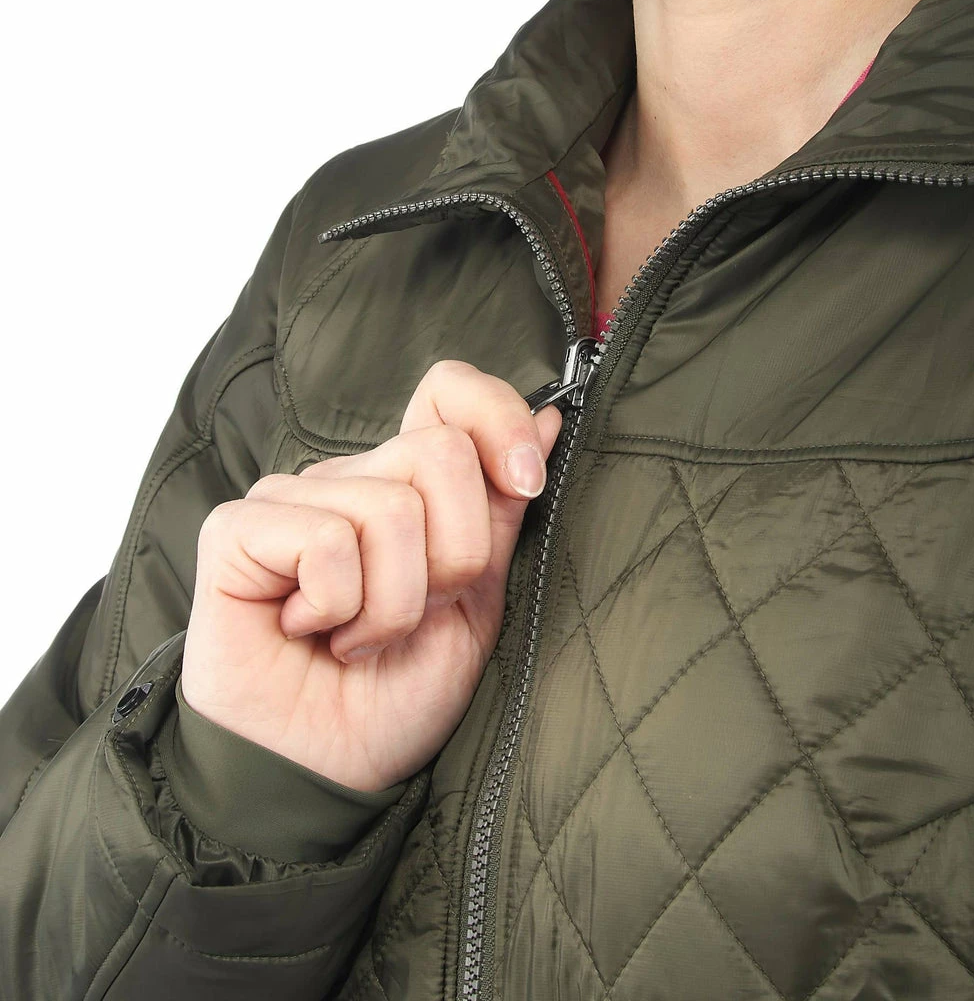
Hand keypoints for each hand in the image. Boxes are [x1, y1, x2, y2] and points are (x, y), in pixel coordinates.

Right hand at [181, 360, 562, 791]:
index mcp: (408, 486)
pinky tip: (313, 632)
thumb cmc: (401, 690)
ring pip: (390, 509)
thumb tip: (550, 416)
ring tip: (361, 637)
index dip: (496, 416)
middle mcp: (349, 478)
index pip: (448, 390)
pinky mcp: (237, 530)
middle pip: (438, 453)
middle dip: (453, 557)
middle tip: (418, 612)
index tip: (526, 481)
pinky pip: (326, 540)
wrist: (333, 768)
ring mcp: (289, 498)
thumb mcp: (478, 599)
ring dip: (394, 604)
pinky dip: (340, 607)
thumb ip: (503, 509)